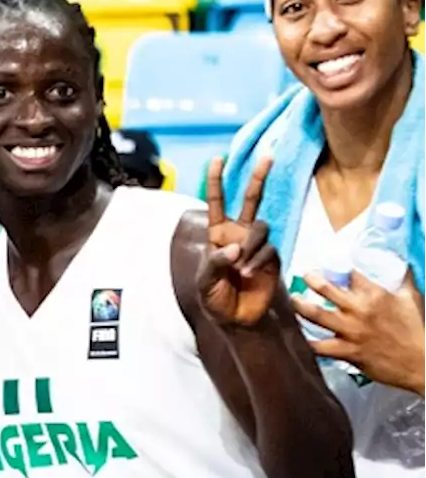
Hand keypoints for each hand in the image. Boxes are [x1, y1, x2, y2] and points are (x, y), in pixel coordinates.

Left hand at [198, 157, 281, 327]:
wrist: (236, 320)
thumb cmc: (215, 298)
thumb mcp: (205, 282)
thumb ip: (216, 262)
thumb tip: (234, 247)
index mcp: (217, 233)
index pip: (217, 202)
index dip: (217, 181)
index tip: (217, 159)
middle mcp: (239, 234)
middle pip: (251, 200)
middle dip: (258, 178)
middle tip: (267, 157)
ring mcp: (257, 245)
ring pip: (261, 227)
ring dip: (251, 246)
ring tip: (240, 269)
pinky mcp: (272, 259)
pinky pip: (269, 250)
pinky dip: (258, 260)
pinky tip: (249, 274)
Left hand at [294, 267, 425, 395]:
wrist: (422, 363)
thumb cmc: (417, 329)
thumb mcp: (411, 298)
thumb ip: (403, 278)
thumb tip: (400, 262)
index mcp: (374, 295)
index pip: (349, 273)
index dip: (336, 267)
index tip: (326, 265)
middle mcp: (359, 310)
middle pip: (325, 289)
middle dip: (310, 279)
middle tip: (305, 276)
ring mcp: (351, 331)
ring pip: (315, 315)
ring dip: (299, 306)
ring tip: (291, 300)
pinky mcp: (347, 352)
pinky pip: (319, 347)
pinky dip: (305, 342)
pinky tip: (295, 336)